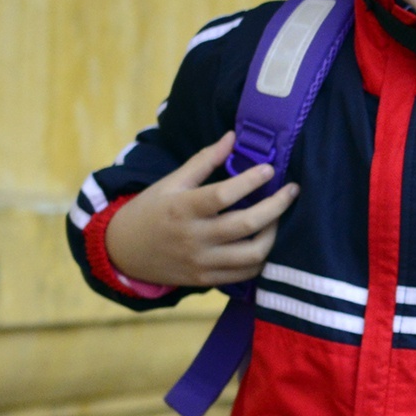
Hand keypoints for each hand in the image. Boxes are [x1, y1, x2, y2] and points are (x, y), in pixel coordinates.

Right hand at [103, 132, 298, 287]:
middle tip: (292, 190)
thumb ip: (204, 161)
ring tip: (278, 217)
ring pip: (252, 254)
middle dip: (276, 206)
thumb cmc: (151, 210)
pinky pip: (246, 273)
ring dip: (274, 234)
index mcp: (182, 208)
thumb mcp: (171, 182)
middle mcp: (193, 237)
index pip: (223, 195)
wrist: (123, 252)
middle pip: (246, 225)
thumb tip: (233, 136)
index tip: (270, 169)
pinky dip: (262, 257)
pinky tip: (266, 240)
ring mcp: (201, 261)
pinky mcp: (206, 279)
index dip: (251, 181)